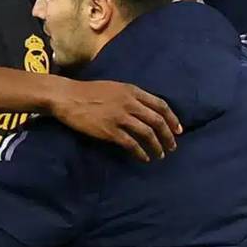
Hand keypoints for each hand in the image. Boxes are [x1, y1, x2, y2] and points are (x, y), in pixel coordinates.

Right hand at [50, 78, 181, 161]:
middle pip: (157, 121)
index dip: (172, 119)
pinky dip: (140, 152)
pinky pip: (131, 144)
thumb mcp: (115, 87)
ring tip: (160, 155)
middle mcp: (130, 103)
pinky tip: (143, 158)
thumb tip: (146, 110)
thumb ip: (132, 97)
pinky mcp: (109, 130)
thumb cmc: (89, 92)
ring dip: (157, 146)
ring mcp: (120, 117)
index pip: (161, 105)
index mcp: (132, 91)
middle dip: (168, 136)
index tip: (178, 130)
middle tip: (172, 147)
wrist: (68, 97)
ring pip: (147, 133)